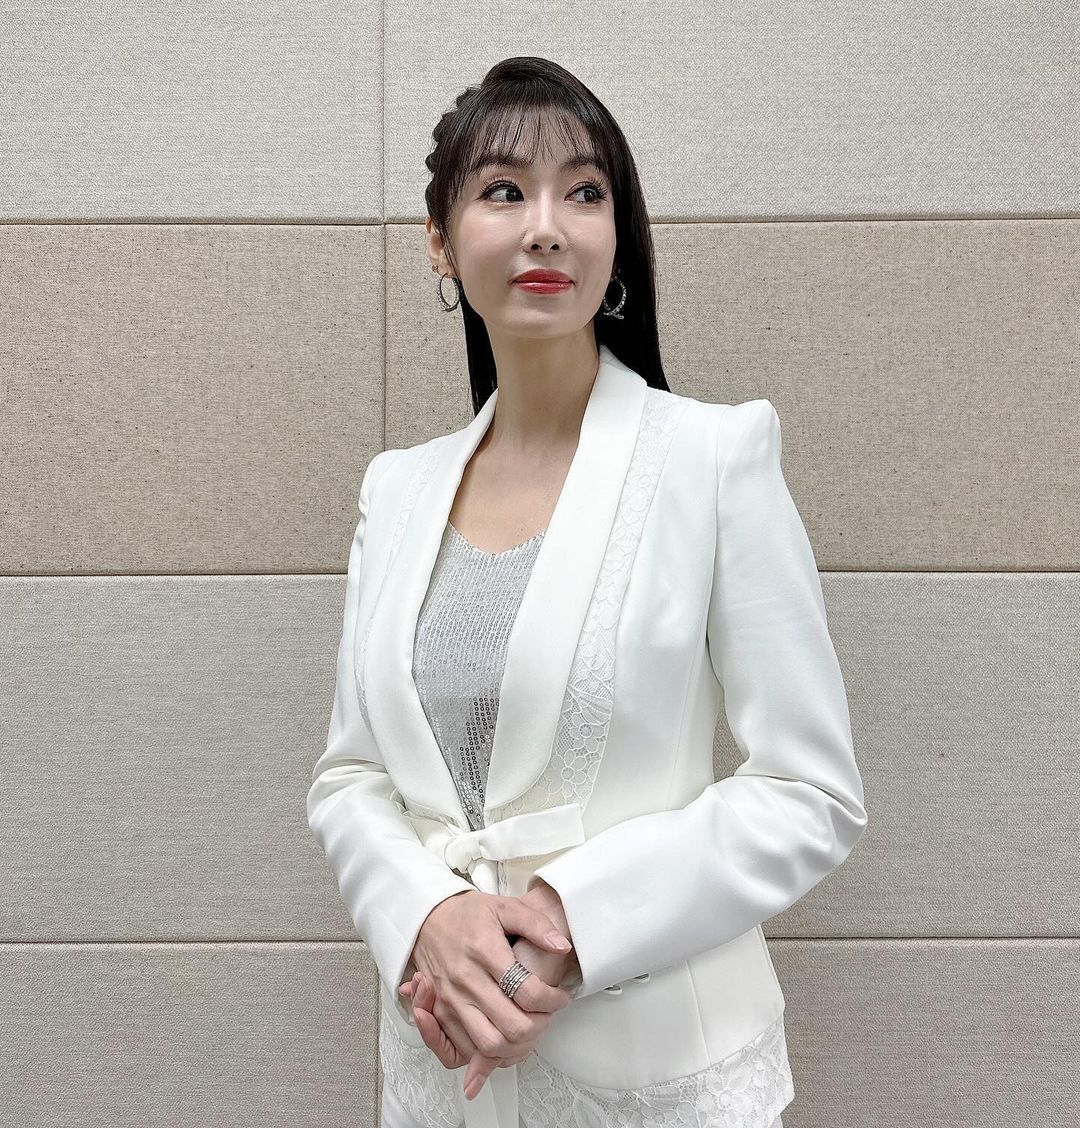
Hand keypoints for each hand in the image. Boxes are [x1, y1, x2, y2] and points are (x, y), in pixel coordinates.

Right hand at [401, 888, 575, 1096]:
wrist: (426, 919)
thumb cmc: (468, 914)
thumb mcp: (505, 907)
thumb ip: (536, 925)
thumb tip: (562, 945)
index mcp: (485, 951)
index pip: (527, 992)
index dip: (552, 1000)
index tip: (560, 997)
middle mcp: (466, 980)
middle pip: (512, 1028)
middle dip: (539, 1027)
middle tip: (547, 1015)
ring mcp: (451, 1000)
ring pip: (489, 1046)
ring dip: (516, 1047)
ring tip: (528, 1028)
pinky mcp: (440, 1013)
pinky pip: (464, 1049)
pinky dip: (488, 1053)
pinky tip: (504, 1037)